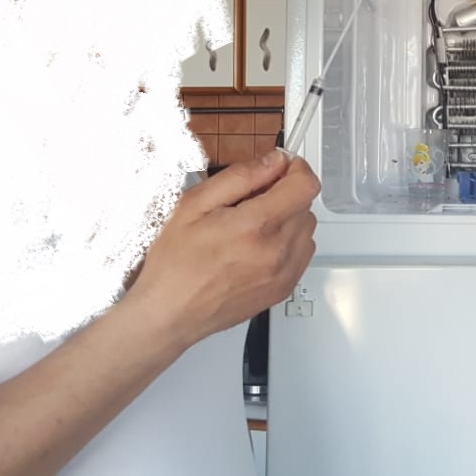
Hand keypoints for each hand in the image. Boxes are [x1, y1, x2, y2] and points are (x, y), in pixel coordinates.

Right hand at [126, 150, 318, 353]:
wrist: (169, 312)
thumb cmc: (174, 263)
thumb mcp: (194, 205)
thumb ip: (239, 178)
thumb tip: (273, 162)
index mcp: (254, 226)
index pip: (305, 185)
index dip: (296, 169)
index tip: (282, 168)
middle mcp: (276, 251)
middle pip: (305, 205)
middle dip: (284, 194)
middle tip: (251, 199)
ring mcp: (283, 273)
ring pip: (306, 229)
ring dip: (288, 218)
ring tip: (251, 226)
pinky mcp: (283, 289)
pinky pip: (302, 253)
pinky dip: (288, 242)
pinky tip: (257, 246)